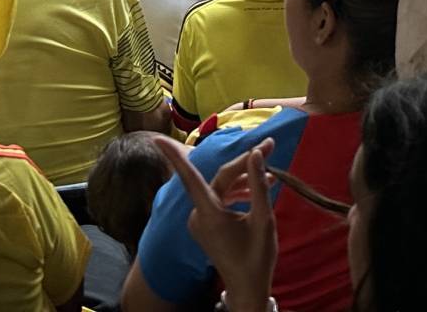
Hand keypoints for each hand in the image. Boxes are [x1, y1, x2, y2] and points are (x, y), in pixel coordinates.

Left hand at [160, 136, 275, 307]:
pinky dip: (237, 193)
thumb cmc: (256, 258)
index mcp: (209, 214)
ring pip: (221, 189)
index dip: (174, 157)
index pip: (190, 178)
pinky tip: (256, 190)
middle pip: (221, 179)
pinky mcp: (205, 225)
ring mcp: (200, 222)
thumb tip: (256, 153)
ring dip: (244, 180)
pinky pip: (219, 200)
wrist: (248, 288)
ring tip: (271, 175)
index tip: (155, 139)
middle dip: (244, 164)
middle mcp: (199, 216)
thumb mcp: (263, 220)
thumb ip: (258, 185)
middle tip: (270, 146)